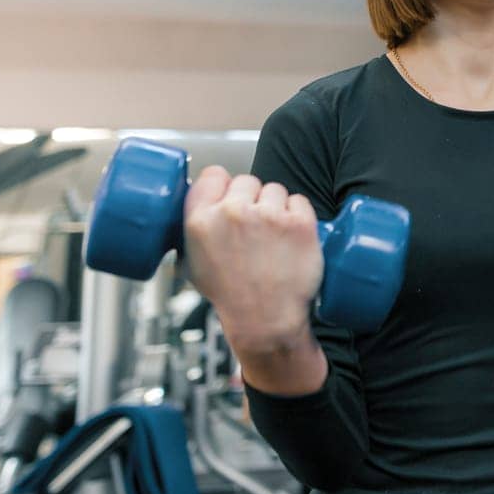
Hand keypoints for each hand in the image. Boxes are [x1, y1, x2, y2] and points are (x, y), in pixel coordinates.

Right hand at [183, 166, 324, 354]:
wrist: (265, 319)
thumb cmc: (231, 295)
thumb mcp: (194, 262)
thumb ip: (196, 227)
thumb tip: (202, 203)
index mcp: (201, 220)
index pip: (214, 174)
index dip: (224, 185)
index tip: (230, 196)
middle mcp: (233, 213)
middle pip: (247, 180)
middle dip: (252, 198)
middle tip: (255, 228)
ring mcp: (268, 216)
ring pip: (275, 189)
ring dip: (276, 207)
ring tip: (272, 238)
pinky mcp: (299, 223)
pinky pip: (299, 201)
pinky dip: (298, 215)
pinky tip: (290, 238)